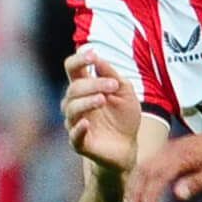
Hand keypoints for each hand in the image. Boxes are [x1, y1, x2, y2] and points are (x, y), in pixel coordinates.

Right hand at [62, 51, 141, 172]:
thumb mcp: (124, 91)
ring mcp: (75, 123)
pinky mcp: (79, 143)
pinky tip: (87, 123)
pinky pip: (73, 135)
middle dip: (93, 84)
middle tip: (113, 86)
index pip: (72, 69)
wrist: (129, 146)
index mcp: (84, 88)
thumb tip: (96, 57)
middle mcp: (75, 104)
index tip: (92, 54)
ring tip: (103, 99)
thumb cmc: (124, 116)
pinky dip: (78, 129)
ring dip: (87, 101)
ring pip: (71, 108)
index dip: (79, 60)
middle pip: (73, 88)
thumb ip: (111, 74)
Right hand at [125, 123, 201, 201]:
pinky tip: (138, 193)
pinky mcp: (167, 151)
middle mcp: (170, 151)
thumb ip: (197, 182)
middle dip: (134, 194)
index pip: (158, 177)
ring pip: (142, 168)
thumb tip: (178, 193)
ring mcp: (167, 150)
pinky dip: (139, 180)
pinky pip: (147, 165)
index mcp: (181, 156)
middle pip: (144, 172)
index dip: (149, 196)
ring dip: (134, 188)